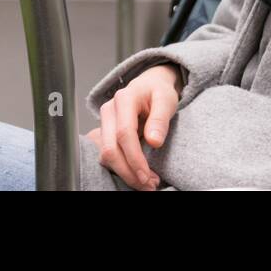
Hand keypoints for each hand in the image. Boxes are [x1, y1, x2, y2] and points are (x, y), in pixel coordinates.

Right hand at [87, 63, 181, 190]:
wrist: (149, 85)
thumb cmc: (158, 92)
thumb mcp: (166, 100)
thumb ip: (160, 119)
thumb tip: (154, 142)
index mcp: (125, 99)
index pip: (124, 133)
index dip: (134, 158)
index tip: (147, 176)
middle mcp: (109, 110)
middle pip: (110, 148)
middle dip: (128, 172)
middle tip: (149, 185)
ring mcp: (104, 121)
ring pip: (105, 154)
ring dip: (124, 173)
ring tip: (147, 183)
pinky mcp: (105, 132)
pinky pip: (108, 154)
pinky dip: (121, 168)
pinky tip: (137, 174)